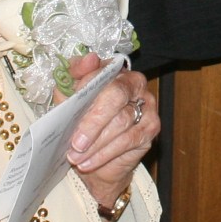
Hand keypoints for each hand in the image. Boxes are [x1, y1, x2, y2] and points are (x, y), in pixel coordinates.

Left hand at [62, 52, 155, 218]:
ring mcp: (147, 105)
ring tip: (75, 156)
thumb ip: (73, 76)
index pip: (102, 71)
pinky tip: (88, 162)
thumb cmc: (82, 121)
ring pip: (121, 122)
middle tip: (75, 141)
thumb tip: (89, 59)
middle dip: (92, 120)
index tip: (71, 97)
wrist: (95, 157)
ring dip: (95, 142)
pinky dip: (104, 153)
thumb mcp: (69, 98)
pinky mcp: (151, 128)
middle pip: (116, 95)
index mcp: (114, 70)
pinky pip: (128, 140)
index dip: (86, 83)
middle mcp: (135, 83)